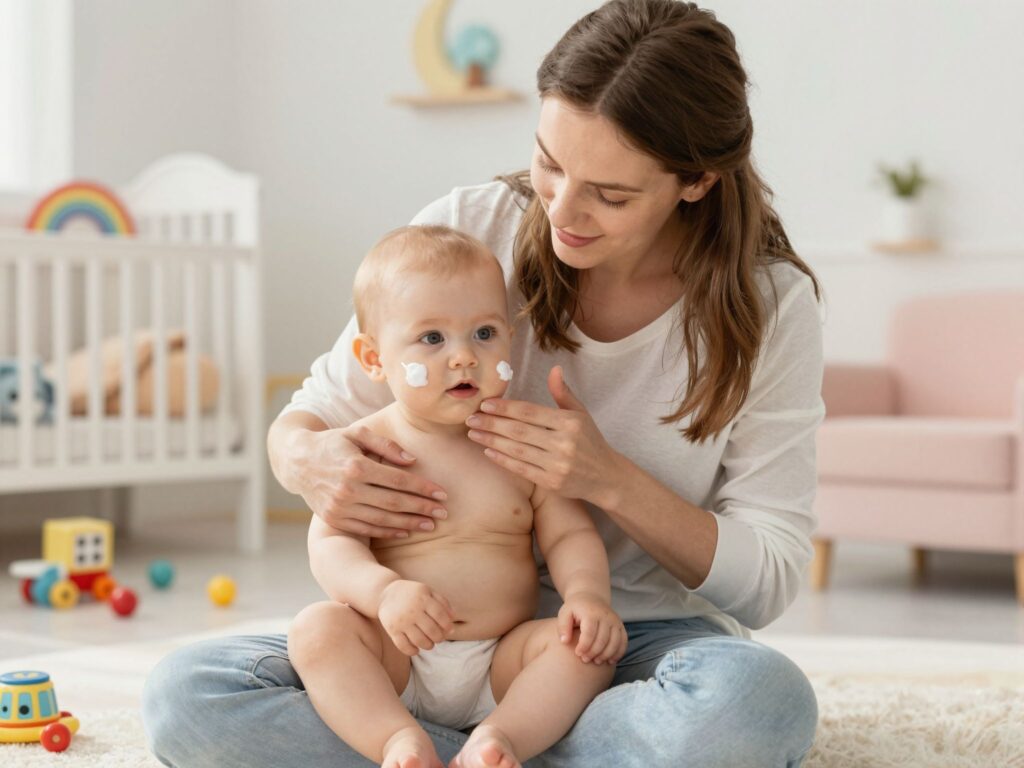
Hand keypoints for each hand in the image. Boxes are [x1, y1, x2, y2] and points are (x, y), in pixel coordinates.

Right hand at [288, 425, 448, 537]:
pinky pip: (366, 528)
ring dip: (409, 524)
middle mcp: (347, 489)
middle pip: (394, 502)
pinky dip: (387, 532)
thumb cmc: (333, 443)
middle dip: (422, 509)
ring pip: (382, 519)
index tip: (442, 494)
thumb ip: (386, 445)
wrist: (297, 461)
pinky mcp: (334, 519)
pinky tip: (405, 531)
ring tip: (429, 525)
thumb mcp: (357, 433)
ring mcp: (339, 507)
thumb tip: (412, 461)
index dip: (423, 488)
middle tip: (443, 513)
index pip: (398, 480)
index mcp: (356, 466)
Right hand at [377, 580, 455, 656]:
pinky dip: (412, 651)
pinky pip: (403, 646)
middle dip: (439, 638)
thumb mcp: (428, 591)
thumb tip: (453, 619)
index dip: (447, 625)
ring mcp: (401, 621)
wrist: (385, 593)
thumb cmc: (413, 594)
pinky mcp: (392, 629)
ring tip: (430, 644)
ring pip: (419, 640)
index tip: (449, 629)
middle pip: (431, 630)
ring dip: (428, 646)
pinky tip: (416, 649)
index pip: (440, 615)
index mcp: (422, 598)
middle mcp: (412, 610)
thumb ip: (443, 602)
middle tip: (439, 638)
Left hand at [465, 366, 621, 506]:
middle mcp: (564, 443)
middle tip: (471, 418)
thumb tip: (554, 369)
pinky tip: (488, 451)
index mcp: (570, 422)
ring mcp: (558, 465)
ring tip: (474, 434)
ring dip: (492, 441)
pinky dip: (503, 460)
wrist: (606, 476)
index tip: (485, 404)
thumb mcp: (580, 414)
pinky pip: (522, 469)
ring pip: (517, 450)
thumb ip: (563, 393)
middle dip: (492, 424)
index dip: (505, 408)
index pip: (530, 412)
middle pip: (519, 431)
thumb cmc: (590, 441)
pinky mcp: (553, 483)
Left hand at [557, 592, 626, 664]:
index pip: (589, 633)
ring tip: (596, 661)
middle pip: (603, 639)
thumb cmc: (575, 608)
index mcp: (591, 613)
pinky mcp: (620, 626)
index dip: (584, 646)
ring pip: (615, 642)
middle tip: (585, 659)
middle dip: (594, 653)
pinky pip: (624, 641)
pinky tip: (610, 661)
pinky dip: (619, 653)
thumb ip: (562, 627)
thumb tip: (564, 641)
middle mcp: (606, 616)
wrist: (590, 597)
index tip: (578, 653)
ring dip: (606, 655)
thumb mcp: (564, 613)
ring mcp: (615, 621)